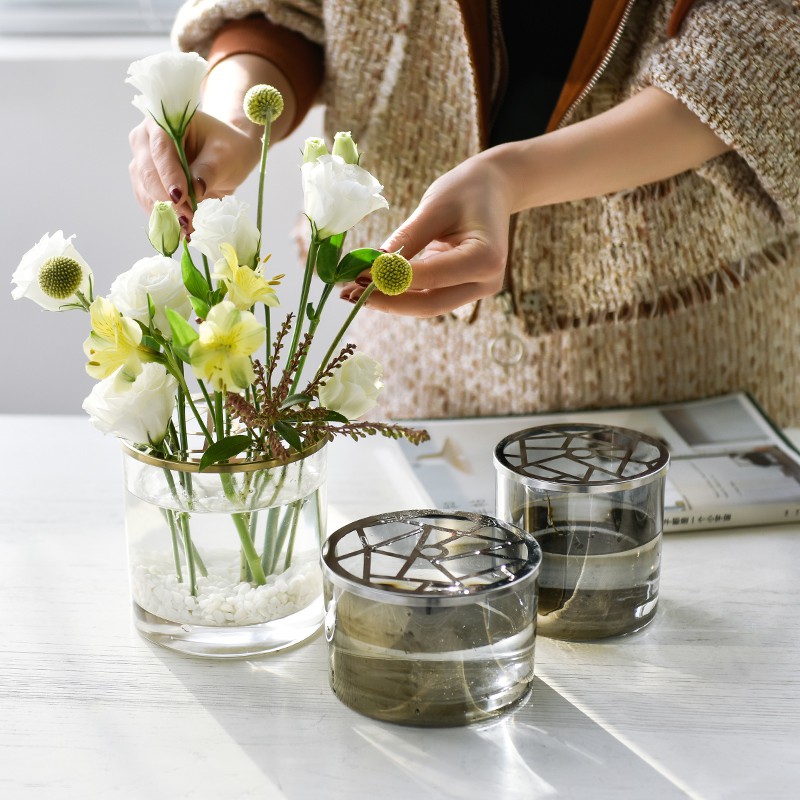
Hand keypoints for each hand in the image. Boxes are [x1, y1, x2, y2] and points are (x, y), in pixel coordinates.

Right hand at [128, 110, 261, 223]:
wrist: (227, 155)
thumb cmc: (228, 148)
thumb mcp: (225, 156)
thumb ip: (207, 171)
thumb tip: (192, 193)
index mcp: (163, 122)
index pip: (161, 150)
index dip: (169, 175)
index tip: (180, 197)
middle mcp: (145, 140)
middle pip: (147, 172)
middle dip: (167, 199)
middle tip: (188, 220)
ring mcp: (142, 163)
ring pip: (145, 192)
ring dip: (165, 214)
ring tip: (188, 230)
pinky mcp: (145, 185)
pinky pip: (149, 204)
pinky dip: (164, 220)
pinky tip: (181, 232)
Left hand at [340, 151, 513, 316]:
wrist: (493, 189)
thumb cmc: (466, 189)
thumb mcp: (434, 206)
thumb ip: (408, 237)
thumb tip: (374, 265)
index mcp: (486, 259)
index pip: (431, 277)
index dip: (392, 279)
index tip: (357, 274)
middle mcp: (486, 282)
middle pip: (430, 304)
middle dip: (388, 300)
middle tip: (348, 294)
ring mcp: (476, 290)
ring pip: (427, 306)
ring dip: (390, 301)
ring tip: (351, 293)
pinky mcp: (463, 289)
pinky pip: (429, 297)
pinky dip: (400, 294)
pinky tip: (371, 288)